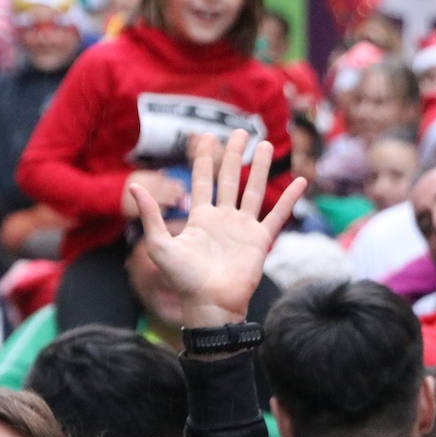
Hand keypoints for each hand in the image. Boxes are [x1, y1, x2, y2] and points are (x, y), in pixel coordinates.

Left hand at [130, 131, 306, 327]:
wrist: (209, 305)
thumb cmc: (182, 280)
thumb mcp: (159, 245)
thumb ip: (151, 215)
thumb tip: (134, 187)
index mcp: (199, 217)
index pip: (203, 180)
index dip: (205, 158)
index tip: (206, 136)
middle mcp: (222, 218)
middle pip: (229, 178)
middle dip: (234, 155)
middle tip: (240, 131)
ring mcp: (242, 228)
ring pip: (253, 190)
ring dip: (259, 168)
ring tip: (264, 146)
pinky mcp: (260, 240)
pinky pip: (277, 215)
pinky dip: (289, 199)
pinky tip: (301, 181)